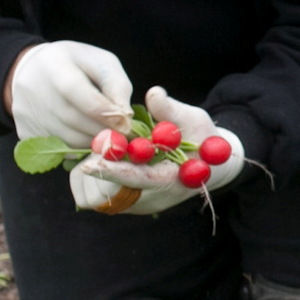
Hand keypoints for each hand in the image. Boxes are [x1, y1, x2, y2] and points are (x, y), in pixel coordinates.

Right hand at [7, 40, 132, 145]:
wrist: (29, 71)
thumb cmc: (75, 65)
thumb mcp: (100, 62)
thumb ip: (117, 85)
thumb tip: (125, 116)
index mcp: (55, 66)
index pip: (79, 94)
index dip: (105, 112)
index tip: (127, 124)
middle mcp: (34, 91)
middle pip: (75, 121)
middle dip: (105, 131)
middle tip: (125, 135)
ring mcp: (27, 115)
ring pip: (69, 140)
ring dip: (94, 141)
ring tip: (107, 133)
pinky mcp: (25, 133)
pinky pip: (58, 150)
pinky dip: (78, 147)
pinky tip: (86, 135)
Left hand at [69, 87, 246, 215]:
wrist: (208, 166)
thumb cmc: (203, 140)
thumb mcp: (194, 120)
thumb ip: (171, 110)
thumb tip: (154, 93)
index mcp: (173, 181)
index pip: (140, 179)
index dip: (115, 170)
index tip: (91, 162)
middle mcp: (153, 200)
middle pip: (113, 192)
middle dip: (99, 168)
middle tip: (96, 145)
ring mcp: (140, 205)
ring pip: (102, 195)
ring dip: (96, 171)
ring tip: (105, 149)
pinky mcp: (129, 204)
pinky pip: (101, 195)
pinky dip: (97, 175)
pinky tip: (106, 158)